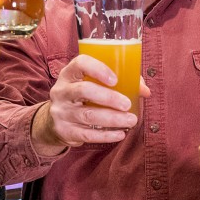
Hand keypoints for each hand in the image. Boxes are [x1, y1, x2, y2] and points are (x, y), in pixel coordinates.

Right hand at [31, 54, 150, 151]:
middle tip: (127, 104)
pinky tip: (120, 134)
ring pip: (88, 115)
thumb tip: (144, 91)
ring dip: (113, 118)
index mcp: (69, 74)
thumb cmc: (83, 98)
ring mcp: (61, 112)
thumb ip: (120, 83)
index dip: (98, 69)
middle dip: (109, 97)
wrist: (55, 121)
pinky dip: (106, 135)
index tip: (115, 79)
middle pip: (84, 90)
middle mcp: (62, 91)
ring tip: (131, 120)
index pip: (80, 63)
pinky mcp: (64, 131)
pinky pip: (87, 134)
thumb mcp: (93, 85)